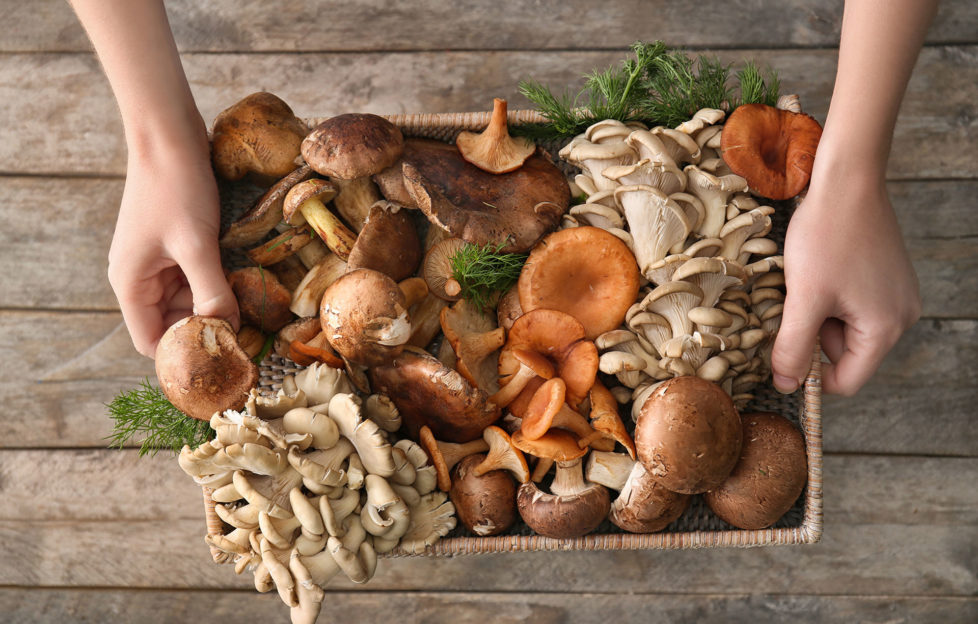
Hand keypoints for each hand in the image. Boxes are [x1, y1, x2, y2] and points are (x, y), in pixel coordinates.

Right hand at [107, 135, 238, 357]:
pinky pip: (197, 278)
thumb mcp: (196, 245)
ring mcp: (158, 263)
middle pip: (174, 324)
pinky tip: (244, 281)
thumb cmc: (176, 189)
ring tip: (252, 307)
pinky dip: (217, 283)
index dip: (182, 354)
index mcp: (131, 285)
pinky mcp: (176, 247)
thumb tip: (226, 330)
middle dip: (207, 329)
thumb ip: (210, 291)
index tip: (221, 356)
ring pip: (190, 302)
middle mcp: (141, 279)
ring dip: (217, 305)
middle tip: (249, 334)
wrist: (171, 137)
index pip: (151, 343)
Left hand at [771, 162, 920, 395]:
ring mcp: (896, 295)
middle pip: (845, 353)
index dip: (810, 375)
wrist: (847, 180)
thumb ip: (793, 348)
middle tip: (798, 300)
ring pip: (844, 327)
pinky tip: (821, 268)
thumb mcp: (804, 299)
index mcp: (885, 329)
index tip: (783, 352)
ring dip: (818, 312)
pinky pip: (851, 304)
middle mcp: (900, 316)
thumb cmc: (826, 237)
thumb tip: (786, 386)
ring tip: (809, 279)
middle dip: (813, 334)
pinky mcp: (887, 277)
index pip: (846, 380)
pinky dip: (828, 295)